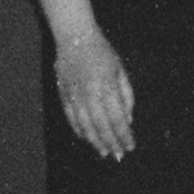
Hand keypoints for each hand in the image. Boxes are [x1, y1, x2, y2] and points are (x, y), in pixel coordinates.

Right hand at [53, 29, 135, 160]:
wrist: (75, 38)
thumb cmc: (103, 53)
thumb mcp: (120, 70)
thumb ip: (126, 96)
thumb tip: (128, 120)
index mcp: (107, 86)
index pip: (117, 118)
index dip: (124, 135)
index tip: (130, 146)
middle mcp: (90, 94)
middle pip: (101, 126)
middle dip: (111, 143)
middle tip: (118, 155)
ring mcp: (74, 96)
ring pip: (85, 126)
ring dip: (95, 141)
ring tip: (104, 152)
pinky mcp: (63, 95)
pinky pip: (71, 118)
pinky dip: (79, 130)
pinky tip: (87, 138)